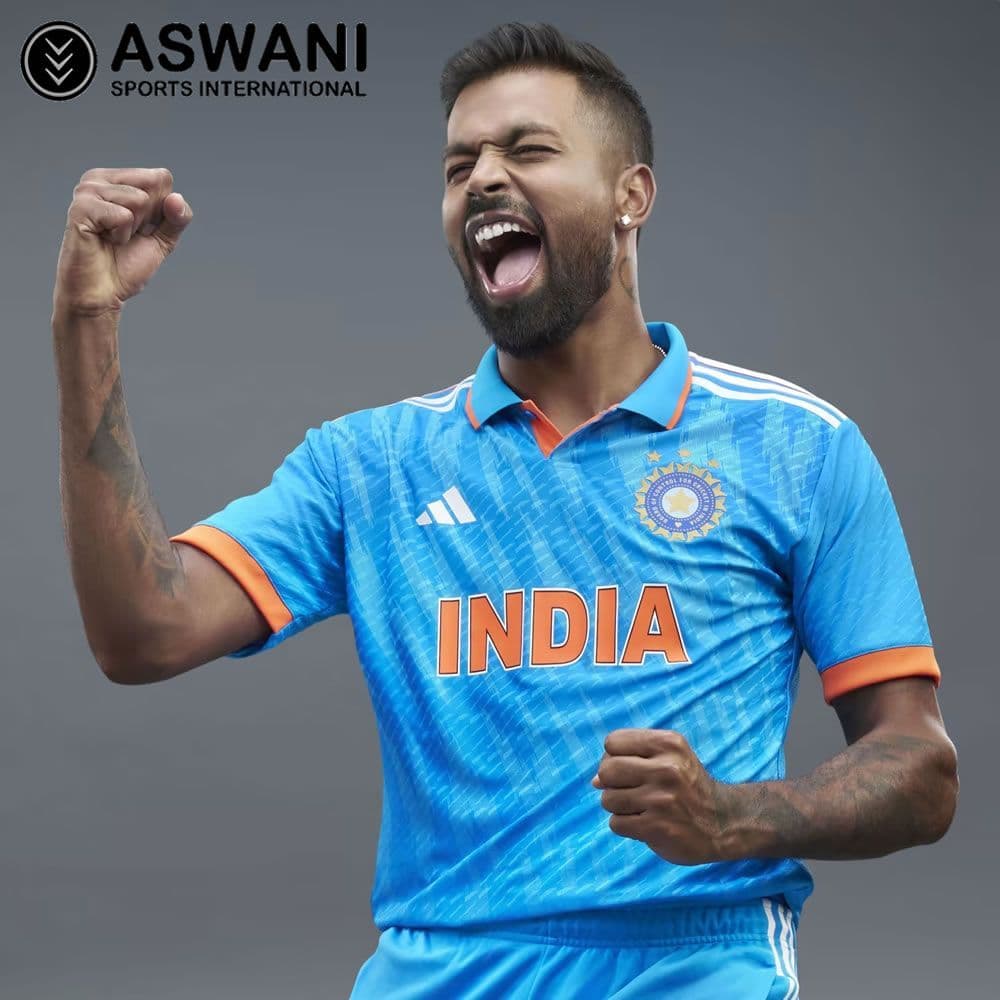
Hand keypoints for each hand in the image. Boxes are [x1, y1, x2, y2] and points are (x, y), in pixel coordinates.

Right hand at [53, 167, 192, 318]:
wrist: (102, 294)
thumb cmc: (125, 267)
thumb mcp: (162, 240)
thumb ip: (177, 218)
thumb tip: (177, 198)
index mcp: (117, 180)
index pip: (162, 177)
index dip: (161, 210)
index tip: (139, 228)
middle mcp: (99, 178)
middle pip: (153, 184)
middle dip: (148, 218)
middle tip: (125, 235)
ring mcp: (87, 190)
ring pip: (139, 199)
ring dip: (133, 229)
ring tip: (112, 238)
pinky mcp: (81, 207)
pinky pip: (123, 215)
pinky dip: (120, 235)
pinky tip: (103, 240)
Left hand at [592, 728, 738, 864]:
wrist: (724, 822)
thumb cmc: (687, 785)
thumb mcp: (669, 757)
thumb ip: (630, 758)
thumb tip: (593, 780)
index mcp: (668, 743)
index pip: (612, 742)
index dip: (613, 756)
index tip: (629, 768)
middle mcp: (666, 769)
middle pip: (606, 770)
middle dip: (610, 783)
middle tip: (630, 790)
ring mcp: (661, 800)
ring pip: (607, 799)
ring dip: (618, 807)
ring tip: (640, 808)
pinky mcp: (657, 828)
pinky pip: (616, 823)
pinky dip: (625, 825)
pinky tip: (645, 823)